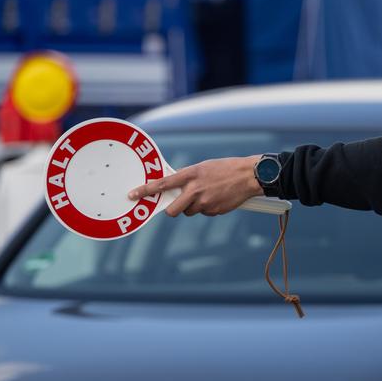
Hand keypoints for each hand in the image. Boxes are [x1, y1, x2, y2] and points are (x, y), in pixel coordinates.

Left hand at [128, 156, 262, 216]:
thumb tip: (175, 188)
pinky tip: (219, 197)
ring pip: (190, 212)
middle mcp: (195, 189)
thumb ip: (188, 178)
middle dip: (174, 209)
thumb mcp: (204, 167)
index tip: (132, 195)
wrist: (249, 175)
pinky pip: (205, 213)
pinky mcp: (214, 210)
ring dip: (195, 207)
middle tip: (180, 204)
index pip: (162, 184)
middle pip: (173, 210)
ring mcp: (204, 202)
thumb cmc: (226, 168)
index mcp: (191, 174)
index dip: (145, 190)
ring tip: (209, 194)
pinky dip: (209, 207)